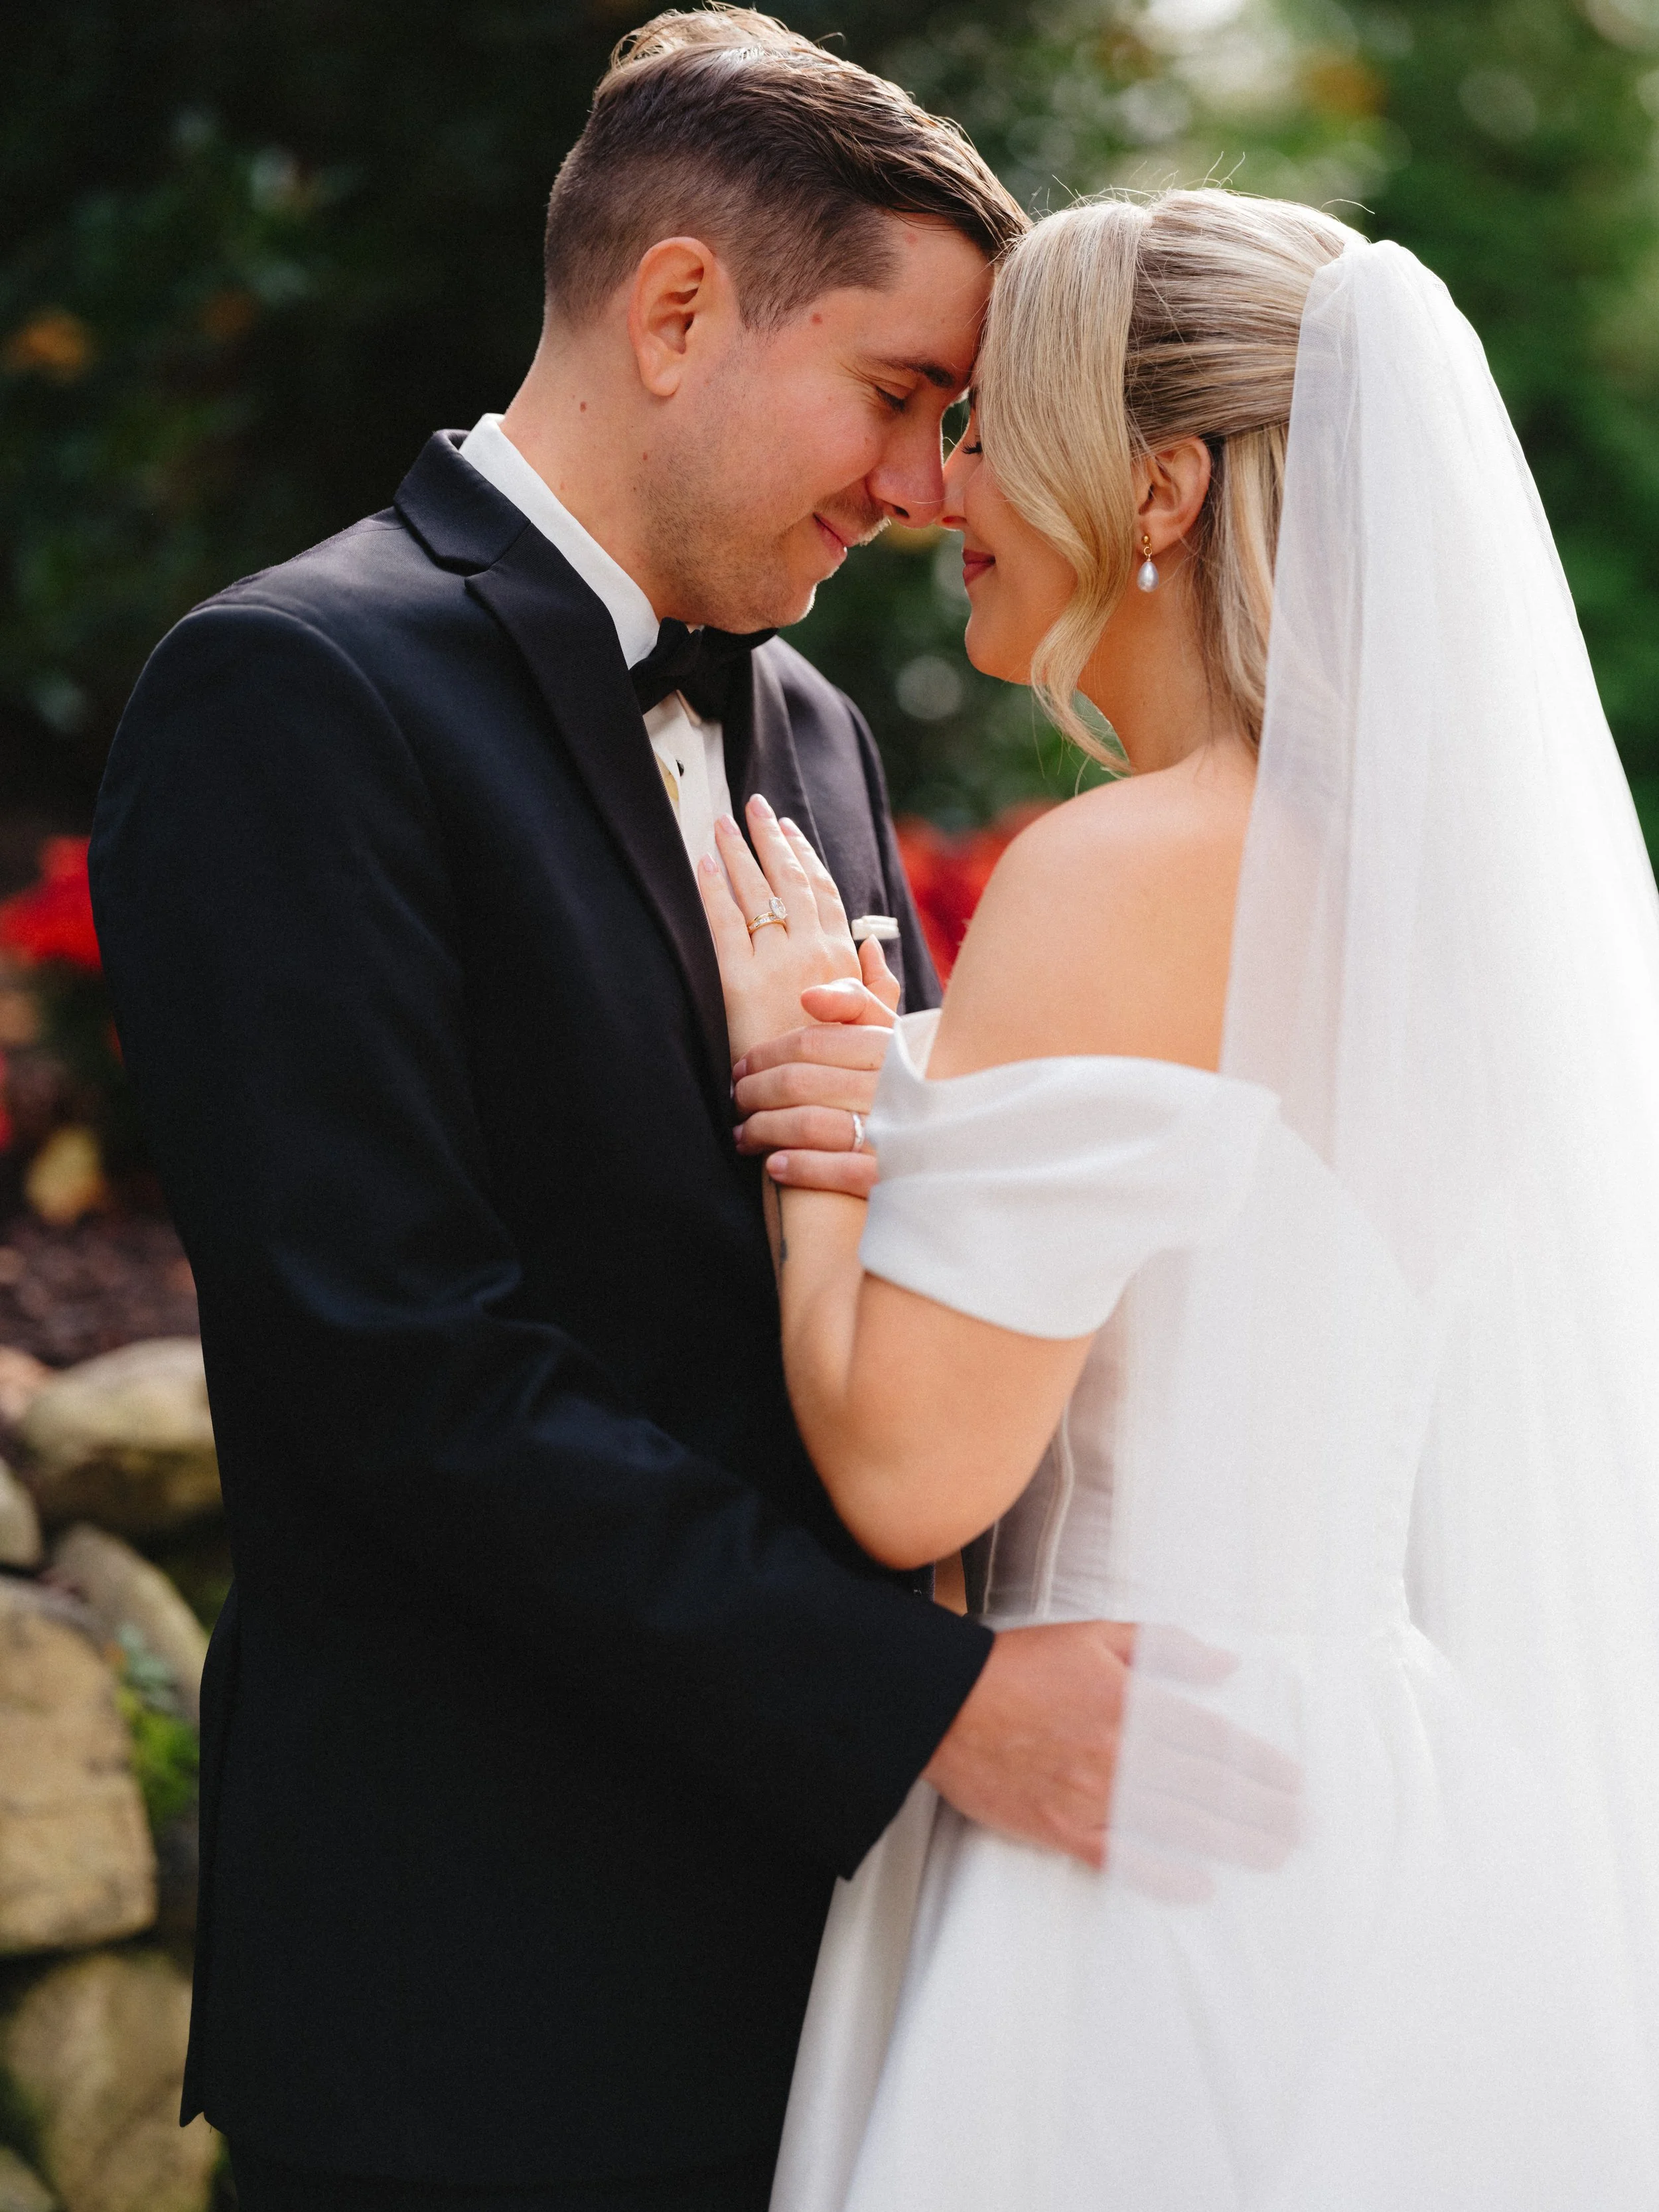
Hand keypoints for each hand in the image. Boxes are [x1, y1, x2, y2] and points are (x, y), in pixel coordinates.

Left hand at [698, 798, 862, 1063]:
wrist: (817, 1111)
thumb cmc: (844, 1075)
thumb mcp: (876, 1028)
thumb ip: (877, 984)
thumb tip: (871, 943)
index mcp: (842, 960)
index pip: (824, 893)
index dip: (805, 856)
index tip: (789, 830)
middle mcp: (812, 953)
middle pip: (790, 881)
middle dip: (770, 839)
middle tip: (753, 807)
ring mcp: (776, 965)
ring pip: (757, 893)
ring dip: (738, 852)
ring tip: (722, 824)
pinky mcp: (740, 983)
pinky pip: (724, 925)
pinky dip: (713, 891)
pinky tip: (703, 866)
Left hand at [733, 962, 900, 1198]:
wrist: (965, 1147)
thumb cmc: (917, 1081)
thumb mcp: (895, 1035)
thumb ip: (855, 1003)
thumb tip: (808, 993)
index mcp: (891, 1047)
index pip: (810, 1042)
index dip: (764, 1054)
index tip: (740, 1068)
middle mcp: (894, 1086)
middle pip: (800, 1082)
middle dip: (754, 1093)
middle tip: (735, 1103)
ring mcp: (895, 1133)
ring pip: (809, 1125)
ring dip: (764, 1131)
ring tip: (743, 1137)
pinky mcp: (893, 1177)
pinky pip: (836, 1172)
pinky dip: (800, 1168)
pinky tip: (775, 1166)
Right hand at [925, 1621, 1300, 1892]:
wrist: (946, 1705)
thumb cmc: (1021, 1665)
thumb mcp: (1094, 1635)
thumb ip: (1164, 1646)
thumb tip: (1225, 1663)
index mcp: (1130, 1703)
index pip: (1212, 1738)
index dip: (1258, 1762)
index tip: (1292, 1780)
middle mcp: (1119, 1753)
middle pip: (1205, 1787)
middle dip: (1260, 1809)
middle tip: (1300, 1828)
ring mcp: (1091, 1797)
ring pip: (1176, 1826)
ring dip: (1231, 1843)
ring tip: (1272, 1855)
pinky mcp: (1062, 1829)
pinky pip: (1122, 1860)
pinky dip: (1162, 1876)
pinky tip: (1199, 1886)